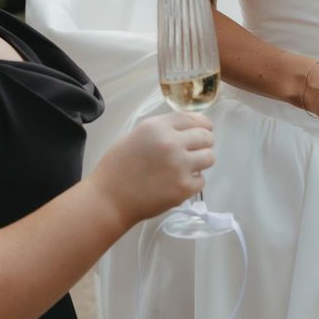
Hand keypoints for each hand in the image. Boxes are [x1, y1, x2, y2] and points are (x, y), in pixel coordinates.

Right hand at [89, 111, 213, 227]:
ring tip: (186, 168)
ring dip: (201, 162)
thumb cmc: (117, 167)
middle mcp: (171, 142)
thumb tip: (187, 129)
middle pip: (206, 137)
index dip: (201, 125)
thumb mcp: (136, 136)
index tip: (204, 130)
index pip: (192, 119)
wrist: (109, 199)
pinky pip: (201, 180)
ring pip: (209, 157)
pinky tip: (176, 184)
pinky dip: (192, 182)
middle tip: (195, 151)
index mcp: (157, 127)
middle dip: (204, 143)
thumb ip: (161, 130)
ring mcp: (180, 165)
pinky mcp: (185, 187)